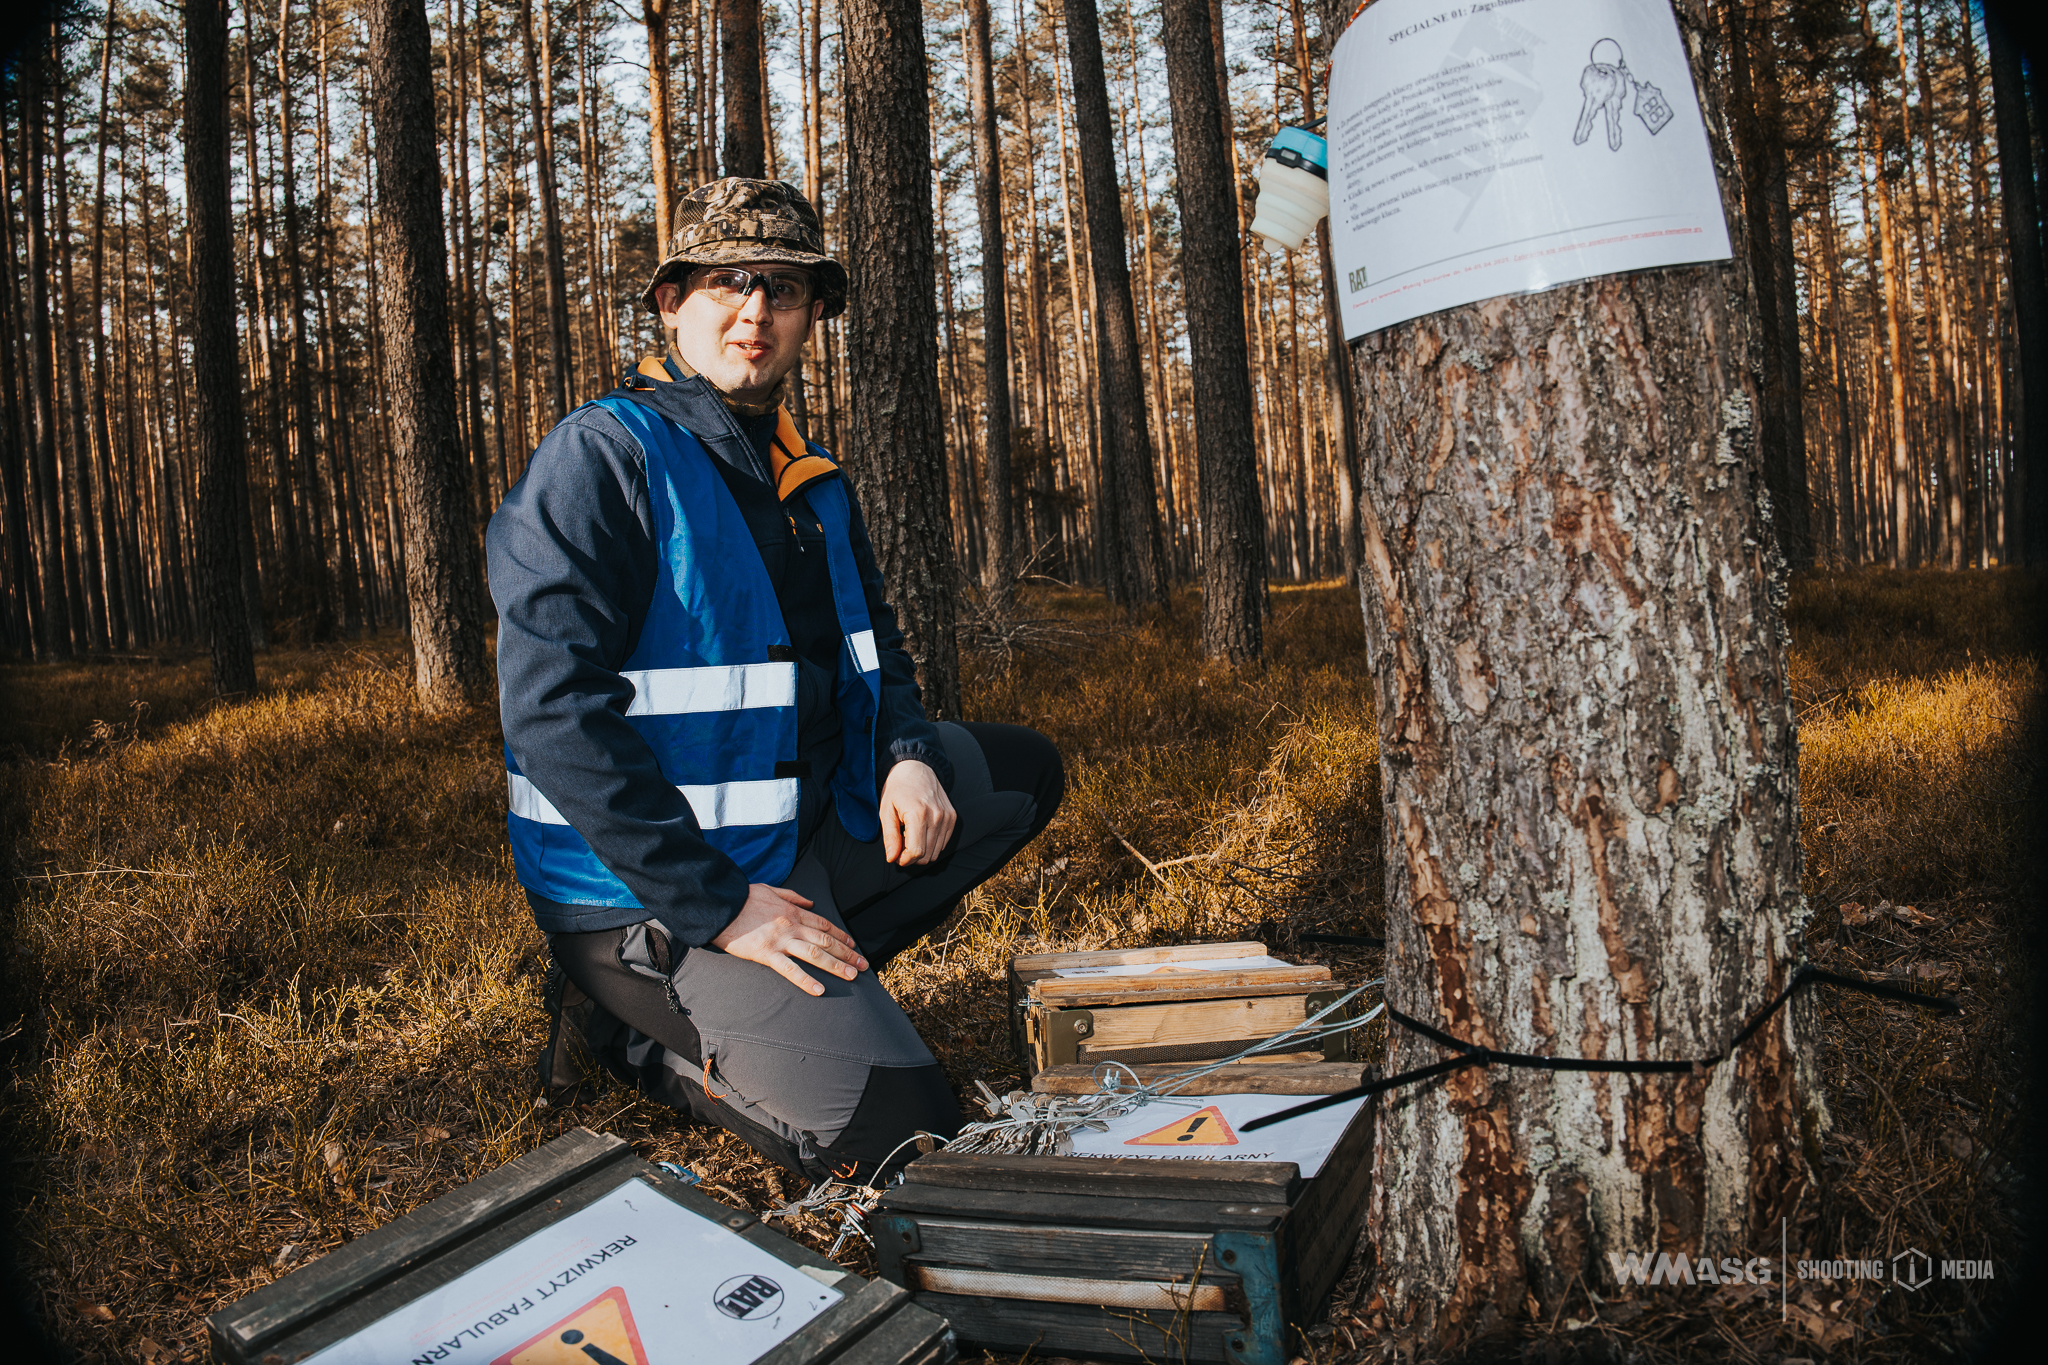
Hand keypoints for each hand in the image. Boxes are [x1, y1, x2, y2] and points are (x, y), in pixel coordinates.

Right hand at [710, 883, 868, 995]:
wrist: (721, 904)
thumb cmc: (743, 897)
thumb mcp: (770, 889)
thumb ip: (792, 895)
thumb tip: (810, 901)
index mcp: (793, 911)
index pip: (824, 924)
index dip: (840, 935)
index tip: (853, 944)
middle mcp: (792, 926)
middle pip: (825, 940)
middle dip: (847, 953)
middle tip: (862, 964)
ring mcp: (781, 940)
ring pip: (815, 954)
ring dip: (836, 965)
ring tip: (852, 975)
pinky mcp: (766, 954)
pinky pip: (790, 969)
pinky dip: (806, 980)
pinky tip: (819, 990)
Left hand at [879, 759, 955, 866]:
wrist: (915, 768)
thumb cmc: (897, 789)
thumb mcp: (886, 811)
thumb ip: (890, 836)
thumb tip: (892, 858)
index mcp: (918, 814)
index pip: (916, 852)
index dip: (905, 860)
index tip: (897, 857)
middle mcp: (937, 816)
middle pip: (927, 855)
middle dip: (912, 858)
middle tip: (901, 846)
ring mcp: (947, 817)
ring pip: (936, 851)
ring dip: (922, 851)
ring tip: (911, 836)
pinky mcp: (952, 817)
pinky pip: (943, 843)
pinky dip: (932, 844)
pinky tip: (921, 832)